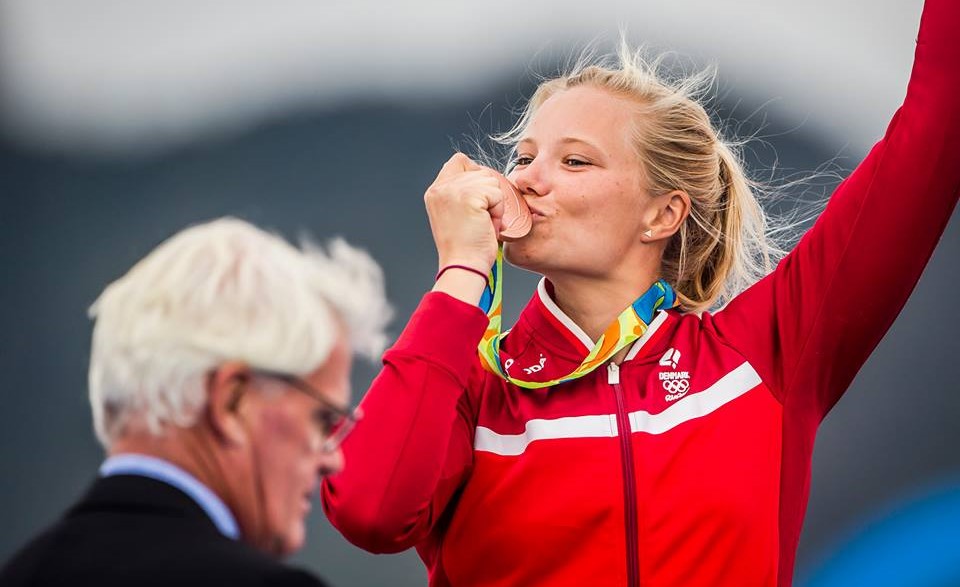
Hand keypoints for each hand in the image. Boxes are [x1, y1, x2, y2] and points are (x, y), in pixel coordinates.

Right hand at [424, 153, 504, 271]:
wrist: (464, 265)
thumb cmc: (465, 246)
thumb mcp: (455, 213)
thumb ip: (461, 192)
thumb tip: (484, 176)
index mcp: (435, 191)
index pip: (459, 161)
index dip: (475, 177)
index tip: (477, 202)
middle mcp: (441, 187)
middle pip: (480, 171)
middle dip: (487, 194)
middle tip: (479, 219)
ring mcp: (453, 190)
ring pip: (491, 181)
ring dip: (494, 203)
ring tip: (483, 223)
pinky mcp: (469, 197)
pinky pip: (497, 194)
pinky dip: (498, 210)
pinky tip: (487, 225)